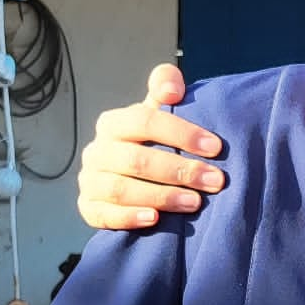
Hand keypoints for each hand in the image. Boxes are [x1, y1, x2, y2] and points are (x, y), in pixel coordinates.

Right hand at [76, 64, 225, 229]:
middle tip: (215, 181)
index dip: (181, 133)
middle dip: (180, 170)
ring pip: (121, 189)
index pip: (145, 121)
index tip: (215, 147)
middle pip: (136, 160)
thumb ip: (166, 89)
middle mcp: (97, 151)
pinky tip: (155, 219)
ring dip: (161, 196)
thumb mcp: (159, 114)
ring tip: (195, 203)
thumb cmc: (150, 143)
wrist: (129, 178)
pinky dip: (129, 217)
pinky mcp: (89, 208)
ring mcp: (90, 181)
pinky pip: (104, 215)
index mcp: (113, 123)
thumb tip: (172, 86)